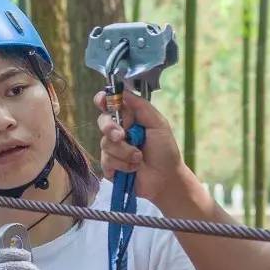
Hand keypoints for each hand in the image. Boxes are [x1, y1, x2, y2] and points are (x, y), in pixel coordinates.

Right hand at [95, 90, 187, 204]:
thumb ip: (141, 106)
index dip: (103, 100)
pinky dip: (122, 165)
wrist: (166, 179)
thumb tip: (123, 91)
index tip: (103, 101)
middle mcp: (119, 132)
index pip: (110, 104)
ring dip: (125, 152)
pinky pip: (106, 162)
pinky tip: (133, 169)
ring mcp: (113, 150)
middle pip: (103, 122)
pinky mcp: (110, 167)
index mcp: (130, 119)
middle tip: (121, 136)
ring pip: (105, 144)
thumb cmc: (165, 151)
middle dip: (110, 128)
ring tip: (139, 158)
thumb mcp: (158, 124)